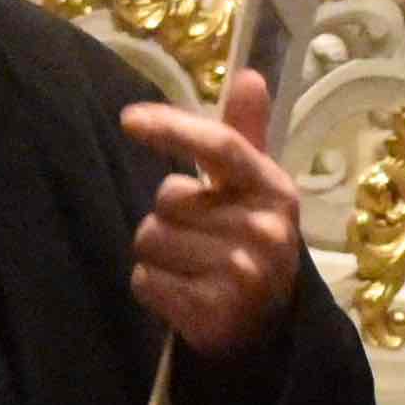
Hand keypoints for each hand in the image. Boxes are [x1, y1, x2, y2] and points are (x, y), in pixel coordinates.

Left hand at [121, 64, 303, 356]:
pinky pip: (144, 282)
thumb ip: (244, 135)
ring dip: (158, 256)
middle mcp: (263, 229)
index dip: (173, 128)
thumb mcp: (256, 190)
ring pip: (150, 240)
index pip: (219, 147)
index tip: (129, 121)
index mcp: (274, 190)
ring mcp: (240, 274)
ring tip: (192, 269)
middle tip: (200, 240)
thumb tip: (250, 75)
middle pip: (166, 199)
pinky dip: (153, 289)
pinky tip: (183, 295)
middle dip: (169, 218)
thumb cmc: (250, 244)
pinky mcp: (212, 313)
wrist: (268, 329)